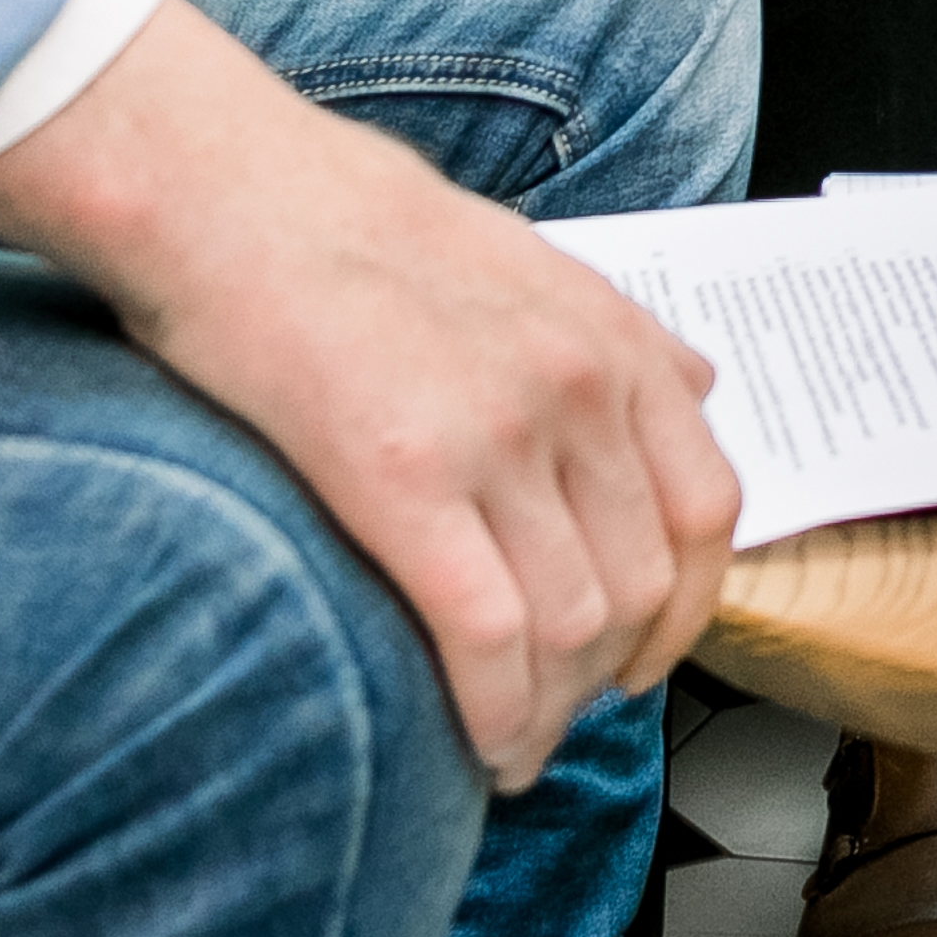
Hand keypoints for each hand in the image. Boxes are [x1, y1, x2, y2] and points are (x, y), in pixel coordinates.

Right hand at [0, 0, 739, 786]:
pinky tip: (476, 743)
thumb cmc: (352, 223)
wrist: (229, 191)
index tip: (643, 656)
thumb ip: (615, 331)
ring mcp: (500, 434)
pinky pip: (488, 637)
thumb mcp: (523, 256)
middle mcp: (579, 389)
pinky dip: (495, 713)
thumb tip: (694, 386)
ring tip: (511, 745)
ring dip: (550, 712)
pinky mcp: (405, 478)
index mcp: (613, 341)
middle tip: (557, 715)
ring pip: (574, 627)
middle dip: (608, 676)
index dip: (685, 607)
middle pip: (642, 585)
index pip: (706, 510)